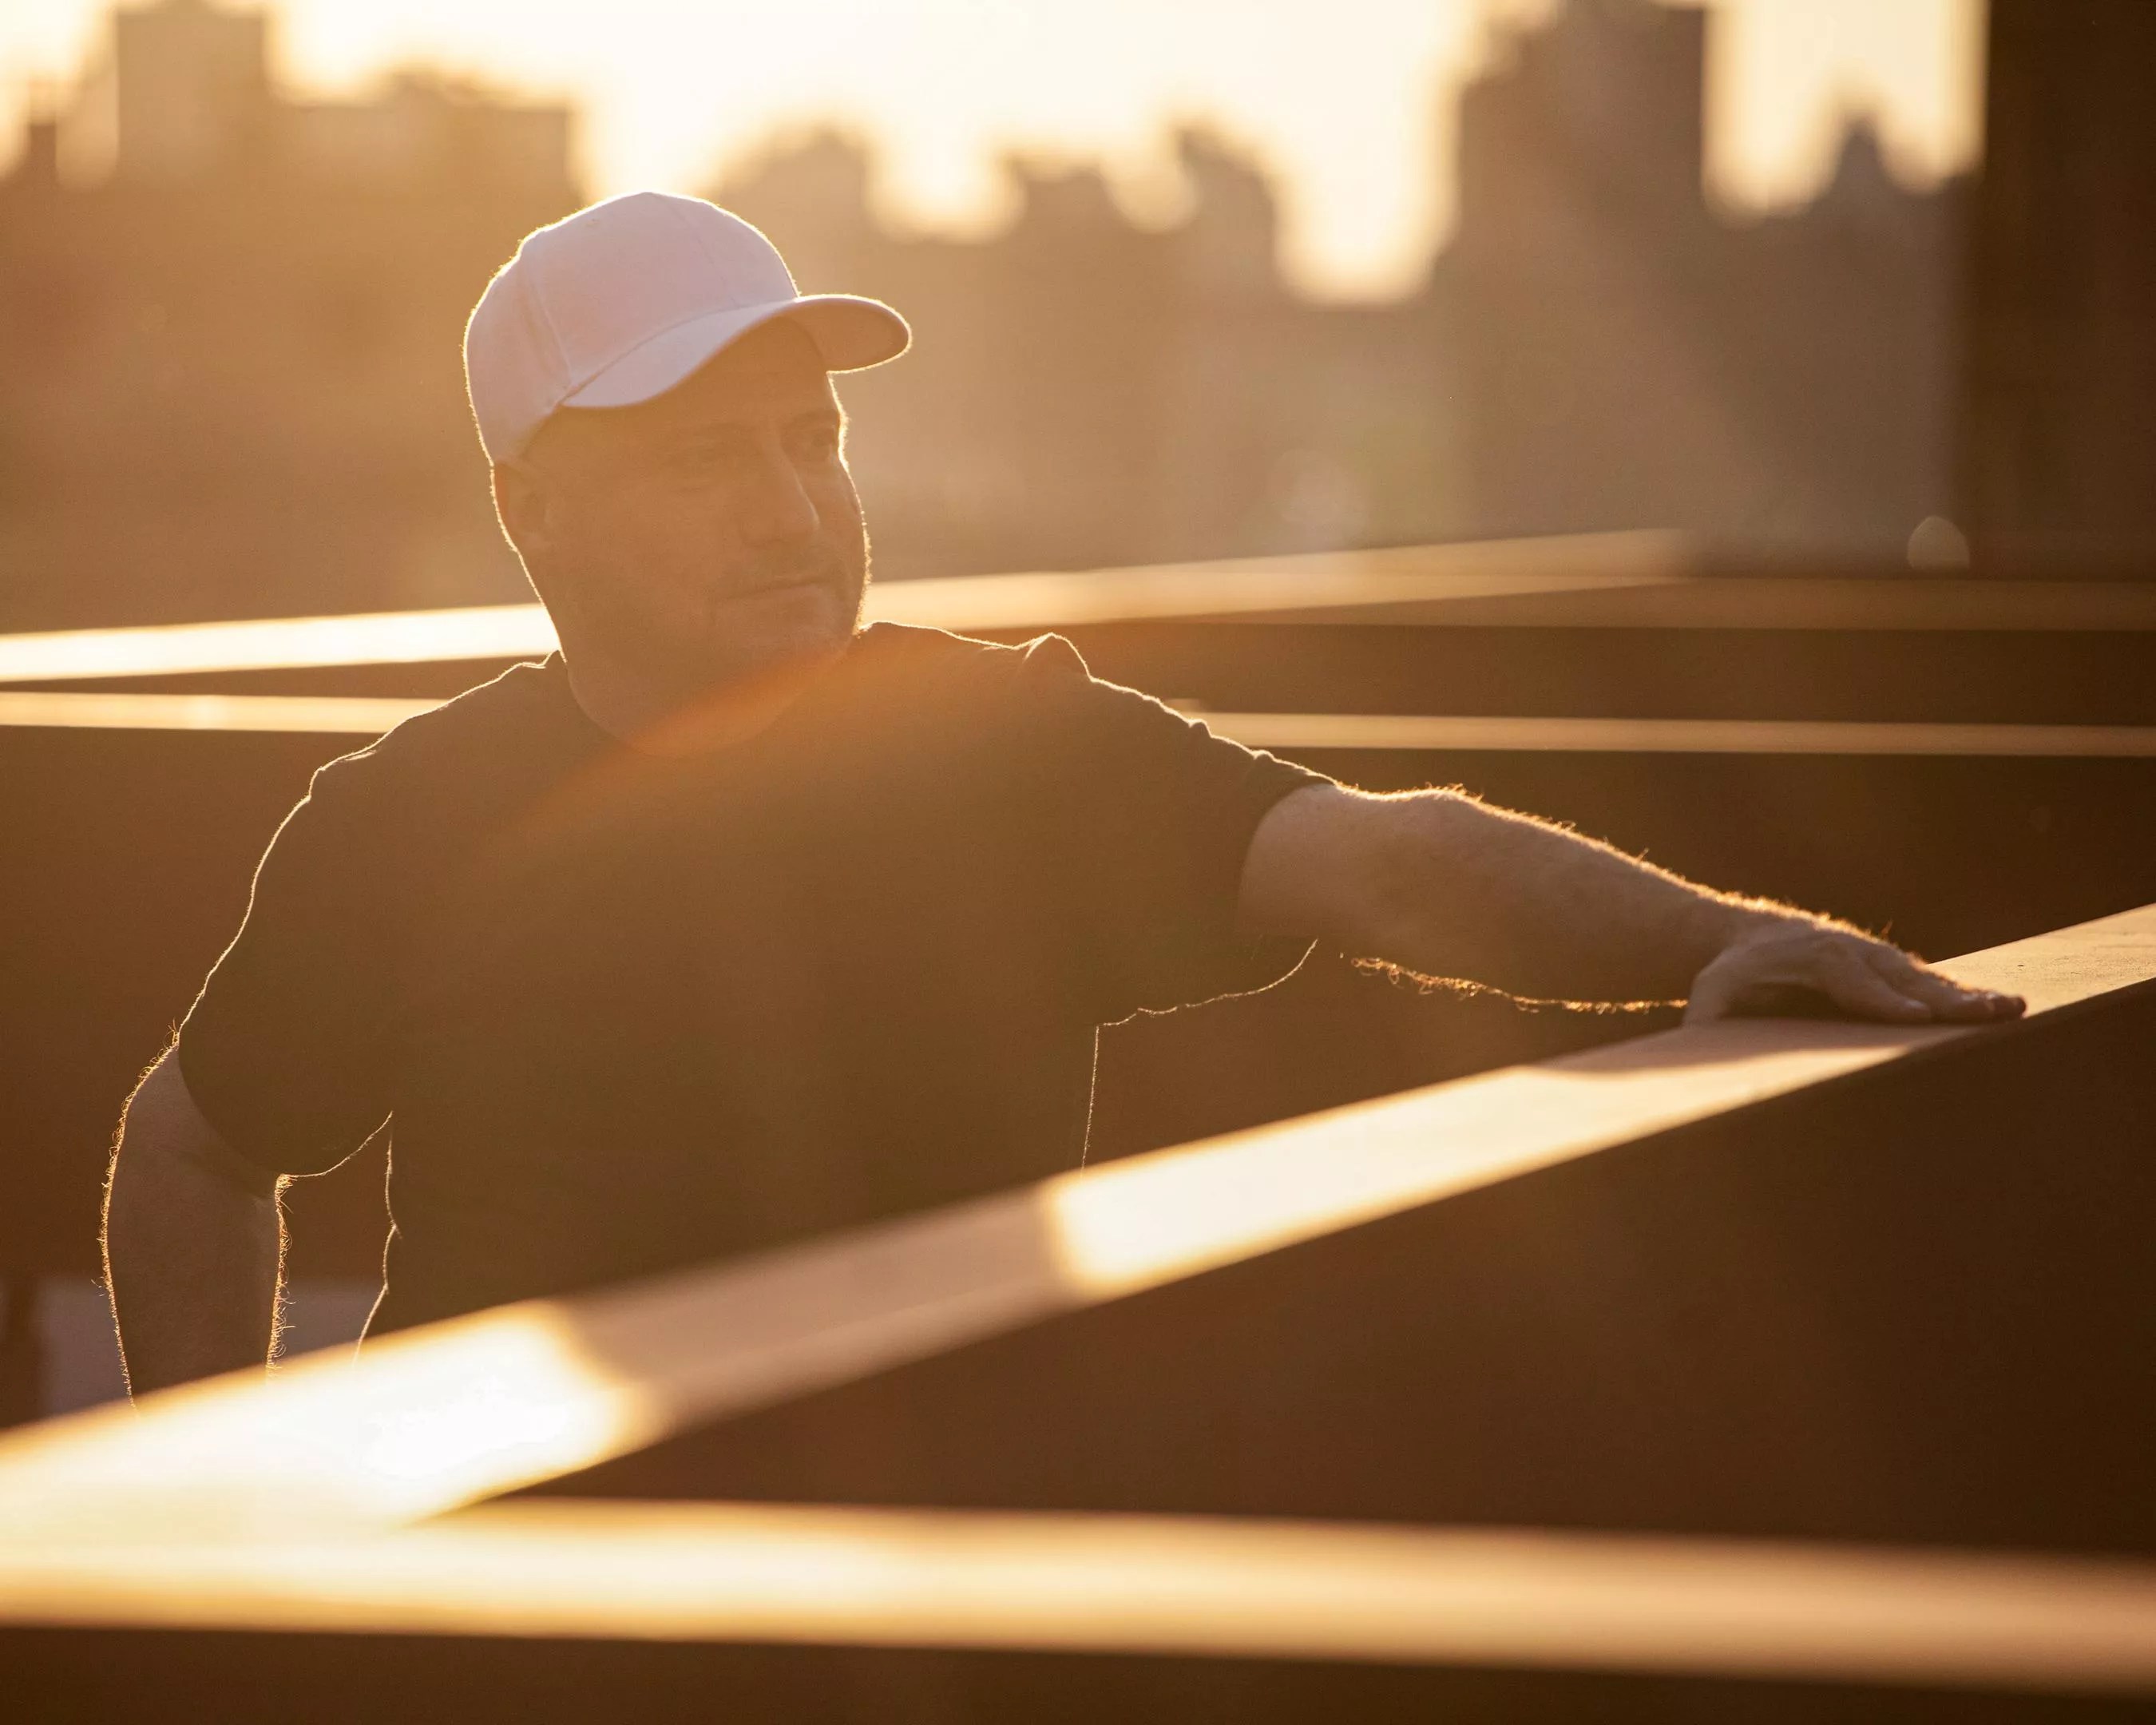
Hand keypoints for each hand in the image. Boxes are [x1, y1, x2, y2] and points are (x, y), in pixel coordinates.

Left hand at [1684, 920, 2025, 1025]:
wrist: (1756, 939)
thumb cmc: (1736, 973)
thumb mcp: (1713, 990)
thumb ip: (1707, 1014)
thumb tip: (1694, 1041)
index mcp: (1817, 961)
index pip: (1856, 984)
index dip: (1885, 1002)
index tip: (1916, 1019)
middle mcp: (1857, 956)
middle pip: (1905, 980)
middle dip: (1946, 998)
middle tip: (1985, 1013)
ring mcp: (1880, 961)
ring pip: (1929, 981)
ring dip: (1970, 997)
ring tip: (2011, 1010)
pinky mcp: (1894, 972)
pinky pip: (1934, 984)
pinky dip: (1967, 996)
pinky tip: (2003, 1011)